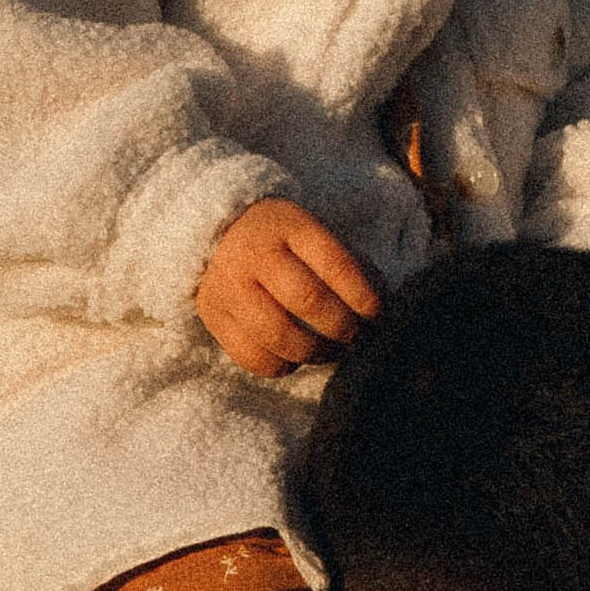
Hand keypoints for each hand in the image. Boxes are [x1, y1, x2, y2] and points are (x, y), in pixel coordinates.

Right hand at [195, 198, 381, 374]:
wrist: (217, 235)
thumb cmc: (282, 240)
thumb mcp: (312, 233)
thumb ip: (346, 264)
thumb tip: (377, 304)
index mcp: (288, 224)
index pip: (335, 264)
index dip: (363, 296)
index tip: (376, 313)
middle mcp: (255, 254)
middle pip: (308, 301)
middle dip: (342, 327)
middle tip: (355, 335)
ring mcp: (228, 286)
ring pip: (279, 335)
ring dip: (316, 352)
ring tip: (332, 350)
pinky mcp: (212, 316)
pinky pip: (253, 357)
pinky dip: (282, 366)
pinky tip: (295, 357)